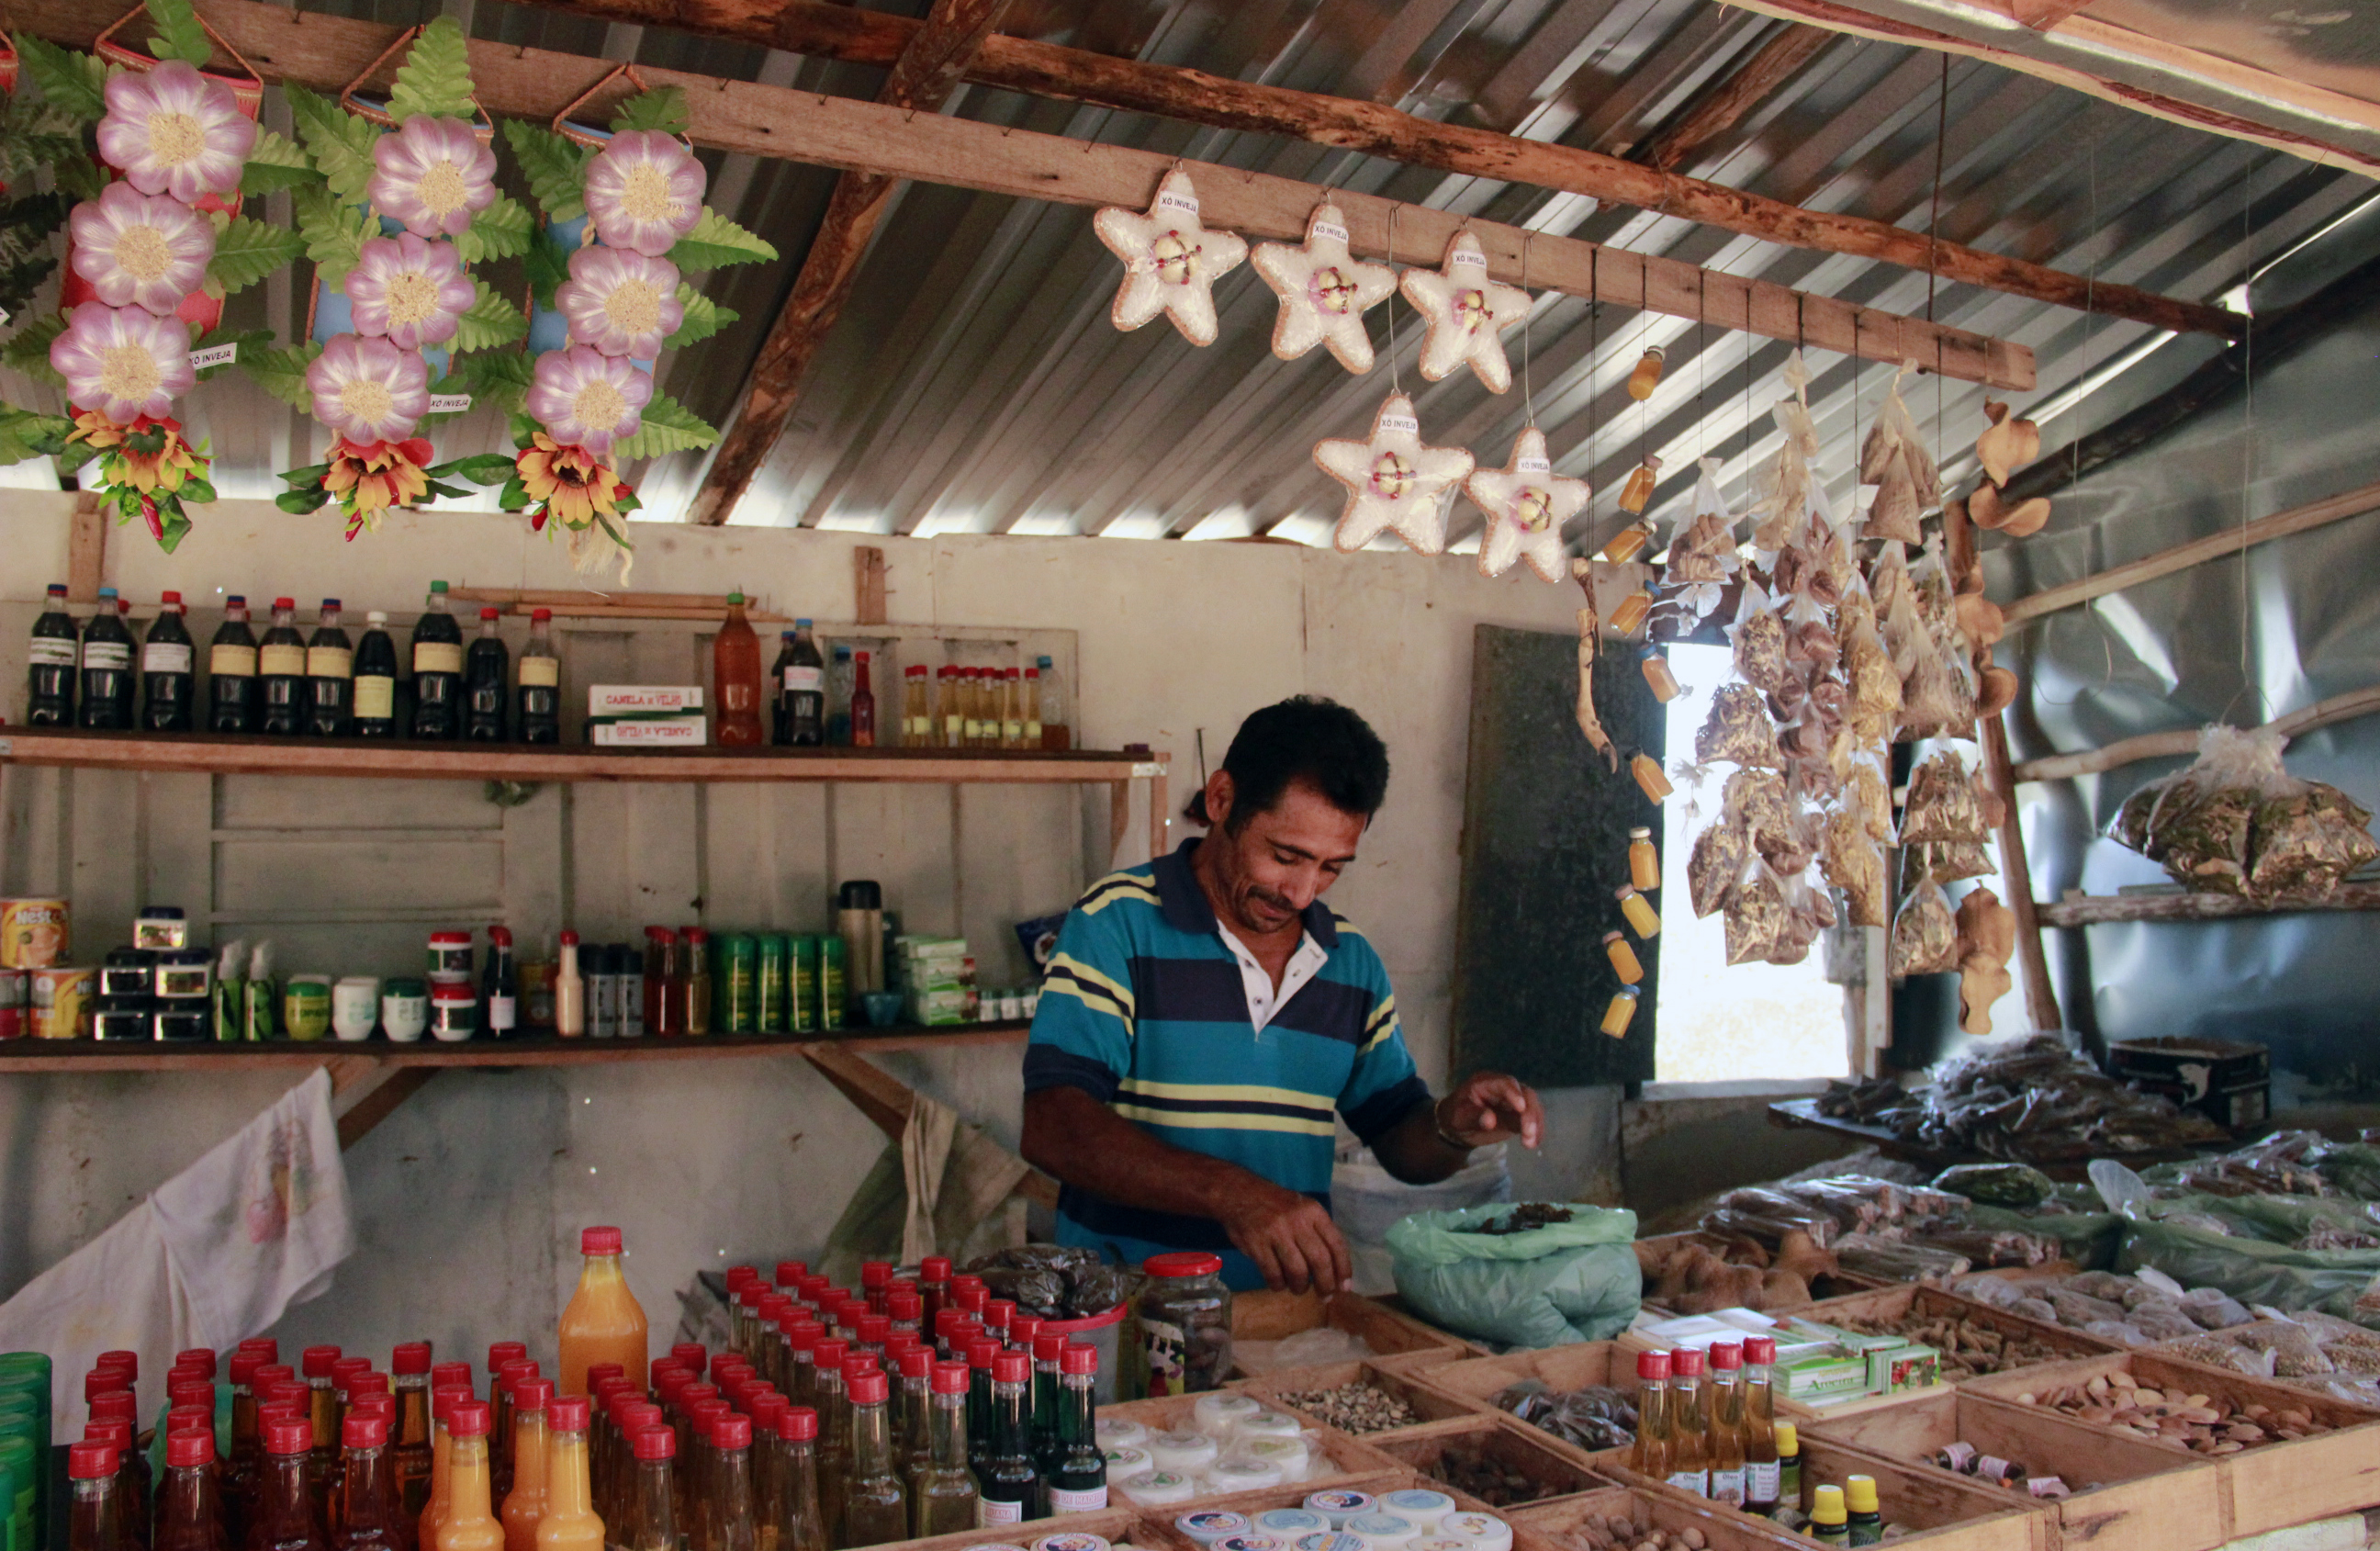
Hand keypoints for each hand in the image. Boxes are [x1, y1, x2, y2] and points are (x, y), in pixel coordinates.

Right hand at [1214, 1179, 1351, 1294]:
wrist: (1238, 1193)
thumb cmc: (1276, 1204)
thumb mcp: (1302, 1208)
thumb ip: (1318, 1232)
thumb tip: (1334, 1268)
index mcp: (1314, 1212)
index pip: (1337, 1244)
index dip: (1343, 1269)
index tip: (1344, 1287)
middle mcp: (1298, 1221)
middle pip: (1320, 1261)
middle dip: (1325, 1284)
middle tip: (1325, 1296)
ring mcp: (1276, 1233)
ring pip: (1297, 1271)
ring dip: (1300, 1287)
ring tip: (1298, 1289)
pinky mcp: (1257, 1244)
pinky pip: (1273, 1274)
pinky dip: (1278, 1285)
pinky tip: (1279, 1284)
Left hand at [1438, 1071, 1544, 1149]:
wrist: (1458, 1126)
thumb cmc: (1456, 1116)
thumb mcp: (1459, 1117)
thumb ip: (1474, 1117)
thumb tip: (1490, 1120)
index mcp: (1487, 1082)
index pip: (1505, 1083)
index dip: (1514, 1094)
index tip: (1520, 1108)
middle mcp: (1504, 1088)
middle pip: (1525, 1094)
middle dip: (1529, 1113)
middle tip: (1528, 1133)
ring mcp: (1514, 1100)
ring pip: (1532, 1106)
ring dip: (1535, 1123)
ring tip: (1531, 1143)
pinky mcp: (1519, 1114)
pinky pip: (1532, 1119)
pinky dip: (1536, 1130)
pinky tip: (1533, 1143)